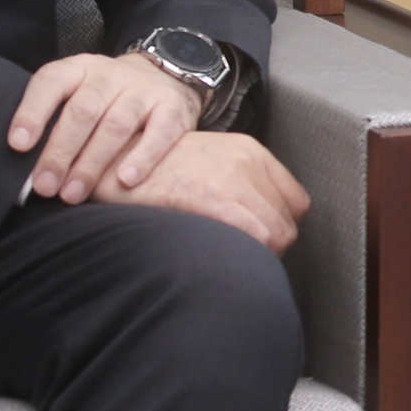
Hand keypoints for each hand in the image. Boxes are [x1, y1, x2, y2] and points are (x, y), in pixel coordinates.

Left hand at [8, 50, 200, 204]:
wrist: (165, 77)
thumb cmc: (107, 101)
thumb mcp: (78, 95)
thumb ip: (55, 122)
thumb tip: (26, 171)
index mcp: (80, 69)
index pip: (51, 82)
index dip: (32, 113)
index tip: (18, 146)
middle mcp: (111, 75)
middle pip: (83, 110)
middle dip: (60, 151)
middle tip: (45, 186)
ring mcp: (144, 89)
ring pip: (116, 124)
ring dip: (92, 163)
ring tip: (73, 193)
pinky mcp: (173, 107)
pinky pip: (159, 133)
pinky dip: (142, 158)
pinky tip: (125, 181)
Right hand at [94, 131, 309, 252]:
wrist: (115, 163)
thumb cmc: (155, 168)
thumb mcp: (209, 159)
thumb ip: (241, 182)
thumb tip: (262, 222)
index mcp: (250, 150)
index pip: (296, 200)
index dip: (282, 226)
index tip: (265, 238)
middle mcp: (247, 162)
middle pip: (287, 222)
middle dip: (271, 246)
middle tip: (245, 256)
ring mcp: (233, 180)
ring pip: (275, 235)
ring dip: (259, 256)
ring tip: (232, 260)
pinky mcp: (215, 200)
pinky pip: (254, 239)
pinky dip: (245, 256)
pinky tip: (223, 258)